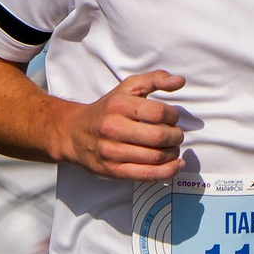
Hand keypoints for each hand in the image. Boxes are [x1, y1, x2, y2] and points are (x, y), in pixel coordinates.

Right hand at [56, 71, 185, 179]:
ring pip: (155, 156)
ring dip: (173, 153)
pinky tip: (176, 165)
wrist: (73, 133)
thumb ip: (155, 79)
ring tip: (173, 148)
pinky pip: (147, 174)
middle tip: (176, 135)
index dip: (173, 116)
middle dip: (176, 136)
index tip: (173, 118)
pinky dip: (167, 171)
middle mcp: (113, 128)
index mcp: (119, 105)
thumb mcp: (127, 88)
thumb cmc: (107, 109)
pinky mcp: (113, 170)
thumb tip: (180, 81)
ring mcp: (112, 151)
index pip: (159, 112)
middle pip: (159, 136)